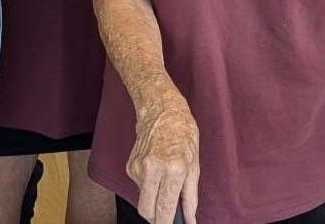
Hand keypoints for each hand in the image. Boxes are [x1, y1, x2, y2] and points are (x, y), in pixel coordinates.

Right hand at [127, 91, 199, 223]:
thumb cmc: (183, 134)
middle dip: (156, 217)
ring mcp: (138, 168)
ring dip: (152, 199)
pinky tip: (156, 170)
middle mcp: (153, 170)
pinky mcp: (130, 166)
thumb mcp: (194, 165)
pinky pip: (139, 187)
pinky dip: (148, 185)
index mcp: (173, 170)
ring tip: (164, 181)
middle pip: (146, 211)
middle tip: (167, 213)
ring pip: (142, 199)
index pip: (164, 210)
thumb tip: (189, 219)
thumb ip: (190, 197)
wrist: (162, 110)